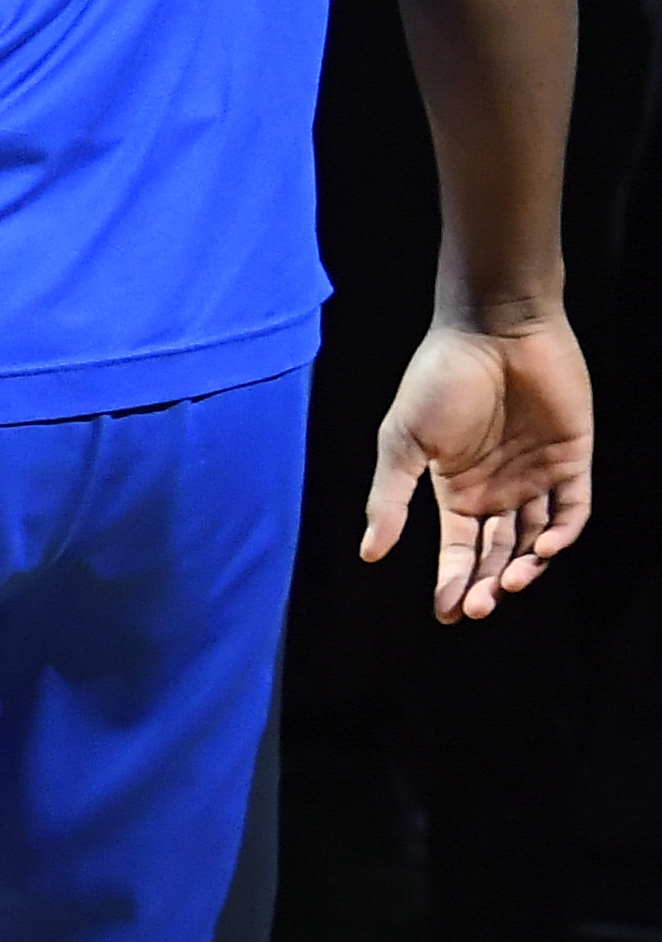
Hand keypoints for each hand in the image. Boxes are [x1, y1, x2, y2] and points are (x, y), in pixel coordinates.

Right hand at [362, 312, 593, 619]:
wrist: (492, 330)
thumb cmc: (438, 380)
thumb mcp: (401, 443)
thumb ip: (389, 499)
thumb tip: (369, 554)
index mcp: (457, 489)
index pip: (460, 549)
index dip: (454, 581)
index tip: (448, 611)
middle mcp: (499, 489)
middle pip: (497, 552)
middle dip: (487, 584)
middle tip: (477, 608)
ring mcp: (537, 476)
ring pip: (535, 540)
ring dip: (523, 567)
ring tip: (508, 583)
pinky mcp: (572, 459)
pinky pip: (573, 510)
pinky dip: (561, 535)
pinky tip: (541, 549)